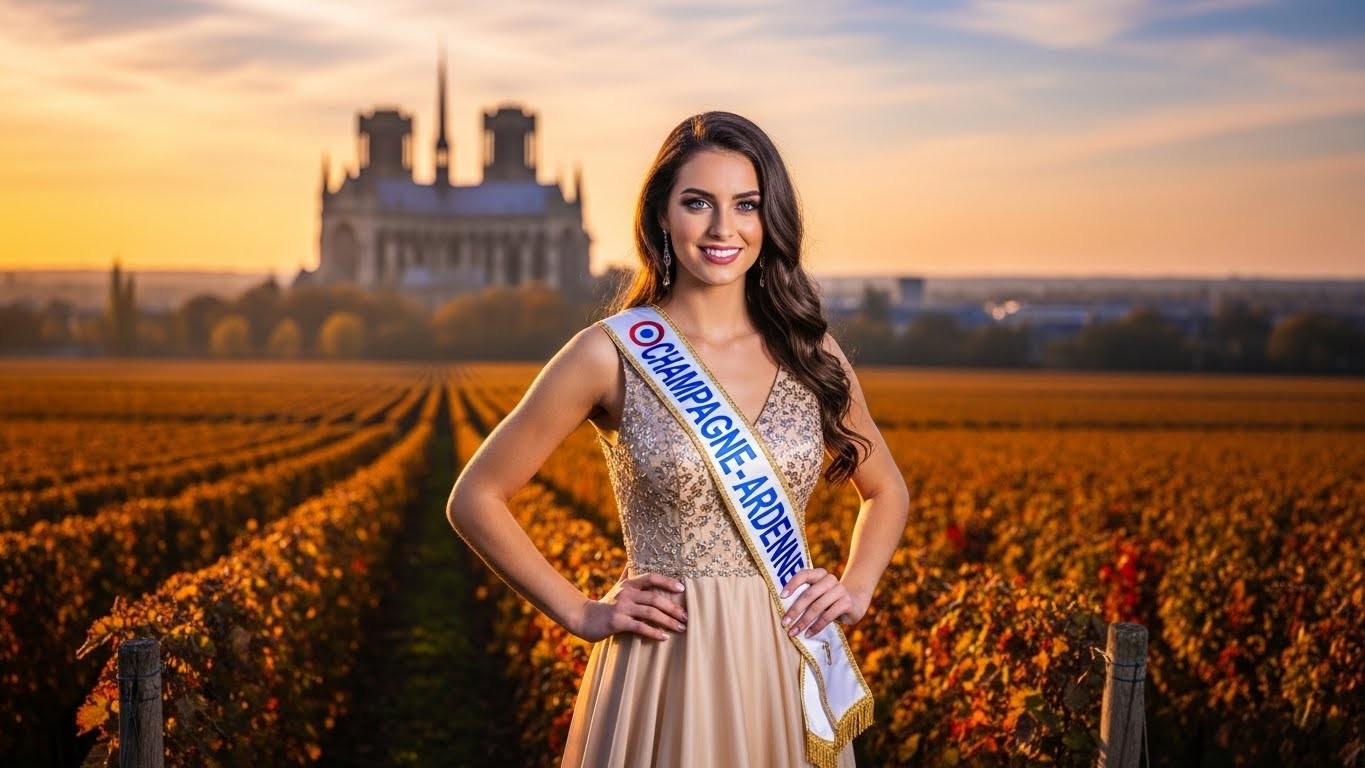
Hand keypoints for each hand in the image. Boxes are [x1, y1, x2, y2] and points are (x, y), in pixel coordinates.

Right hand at [572, 572, 687, 642]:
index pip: (651, 577)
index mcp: (629, 584)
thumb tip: (631, 562)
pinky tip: (664, 637)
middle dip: (673, 608)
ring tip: (680, 628)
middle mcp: (626, 593)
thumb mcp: (617, 587)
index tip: (682, 588)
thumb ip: (625, 575)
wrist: (584, 618)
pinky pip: (639, 627)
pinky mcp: (617, 622)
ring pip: (650, 613)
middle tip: (686, 617)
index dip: (667, 581)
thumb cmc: (604, 603)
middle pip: (655, 598)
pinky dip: (653, 632)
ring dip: (668, 621)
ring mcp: (621, 607)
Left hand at [779, 567, 870, 637]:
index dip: (792, 584)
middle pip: (809, 594)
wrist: (854, 603)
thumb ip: (804, 595)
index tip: (781, 597)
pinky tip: (808, 634)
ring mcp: (840, 590)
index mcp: (820, 574)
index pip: (804, 574)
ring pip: (817, 607)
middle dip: (795, 610)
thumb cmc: (828, 600)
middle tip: (784, 623)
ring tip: (794, 632)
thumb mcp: (817, 594)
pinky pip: (828, 616)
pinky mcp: (846, 602)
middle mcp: (830, 579)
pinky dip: (816, 627)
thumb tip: (783, 610)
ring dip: (804, 621)